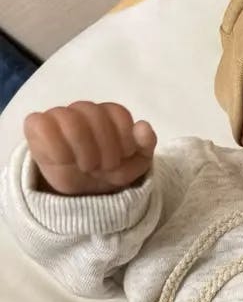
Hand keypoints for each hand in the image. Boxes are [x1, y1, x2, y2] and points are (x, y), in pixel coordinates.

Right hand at [23, 101, 156, 195]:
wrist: (82, 191)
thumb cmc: (109, 171)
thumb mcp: (134, 164)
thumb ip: (145, 145)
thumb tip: (143, 128)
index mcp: (108, 114)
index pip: (118, 113)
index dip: (124, 139)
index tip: (123, 158)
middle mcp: (84, 110)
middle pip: (95, 115)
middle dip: (106, 149)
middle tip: (105, 168)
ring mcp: (59, 115)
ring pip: (70, 120)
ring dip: (83, 150)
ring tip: (87, 167)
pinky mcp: (37, 126)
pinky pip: (43, 125)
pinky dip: (57, 148)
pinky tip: (65, 161)